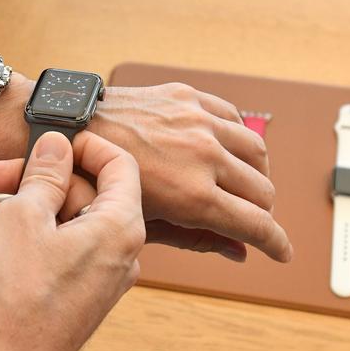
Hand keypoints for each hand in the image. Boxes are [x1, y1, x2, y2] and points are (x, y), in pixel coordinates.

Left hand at [0, 79, 291, 262]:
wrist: (67, 128)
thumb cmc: (94, 180)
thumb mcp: (144, 224)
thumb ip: (196, 239)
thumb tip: (237, 252)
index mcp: (192, 194)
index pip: (257, 224)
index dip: (276, 243)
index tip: (282, 251)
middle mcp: (203, 154)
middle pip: (263, 190)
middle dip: (261, 211)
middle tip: (248, 218)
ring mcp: (198, 121)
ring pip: (258, 151)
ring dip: (256, 173)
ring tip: (240, 184)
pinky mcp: (188, 97)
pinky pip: (234, 117)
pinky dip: (237, 138)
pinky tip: (224, 149)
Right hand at [0, 132, 144, 350]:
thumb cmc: (15, 301)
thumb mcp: (23, 216)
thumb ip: (45, 174)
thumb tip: (57, 147)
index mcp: (120, 227)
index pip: (119, 163)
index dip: (85, 145)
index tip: (53, 141)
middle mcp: (119, 250)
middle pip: (85, 192)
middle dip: (36, 181)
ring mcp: (100, 272)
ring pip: (66, 219)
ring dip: (24, 210)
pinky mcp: (79, 288)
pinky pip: (61, 246)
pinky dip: (30, 237)